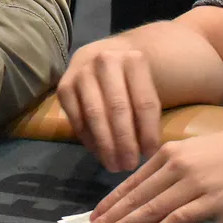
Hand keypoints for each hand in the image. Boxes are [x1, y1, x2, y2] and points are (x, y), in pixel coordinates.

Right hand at [57, 43, 162, 172]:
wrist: (105, 56)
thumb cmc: (134, 81)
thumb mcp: (150, 85)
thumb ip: (154, 111)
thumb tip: (157, 150)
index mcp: (135, 59)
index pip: (145, 102)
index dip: (149, 132)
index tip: (151, 154)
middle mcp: (106, 60)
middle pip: (118, 108)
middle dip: (125, 141)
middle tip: (130, 166)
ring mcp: (82, 71)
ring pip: (95, 114)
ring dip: (105, 144)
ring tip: (115, 165)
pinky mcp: (64, 86)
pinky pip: (76, 118)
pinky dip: (88, 139)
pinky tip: (100, 153)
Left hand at [81, 122, 222, 222]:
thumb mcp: (196, 152)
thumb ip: (171, 169)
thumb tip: (147, 195)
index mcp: (171, 152)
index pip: (132, 181)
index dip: (111, 201)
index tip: (95, 216)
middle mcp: (178, 165)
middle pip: (137, 196)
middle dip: (111, 216)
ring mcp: (195, 182)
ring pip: (151, 208)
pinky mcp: (213, 199)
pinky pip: (179, 218)